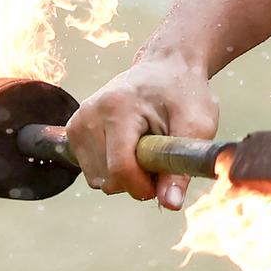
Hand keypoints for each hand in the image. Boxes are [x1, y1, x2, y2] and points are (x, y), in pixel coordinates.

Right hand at [66, 54, 220, 209]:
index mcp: (117, 108)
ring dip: (124, 175)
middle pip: (107, 179)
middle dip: (136, 180)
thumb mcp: (197, 126)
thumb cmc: (184, 93)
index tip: (163, 182)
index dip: (143, 187)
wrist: (167, 67)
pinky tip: (129, 147)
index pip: (119, 168)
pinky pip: (91, 171)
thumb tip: (170, 204)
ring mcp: (77, 121)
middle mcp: (89, 114)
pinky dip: (112, 168)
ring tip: (144, 149)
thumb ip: (182, 166)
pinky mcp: (74, 129)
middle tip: (159, 156)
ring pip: (97, 179)